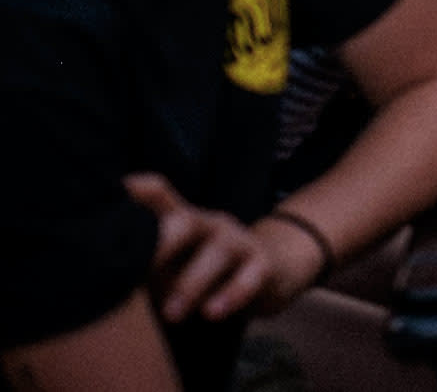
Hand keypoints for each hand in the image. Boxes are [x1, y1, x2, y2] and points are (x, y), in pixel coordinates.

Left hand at [123, 174, 310, 322]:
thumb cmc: (200, 272)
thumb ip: (140, 263)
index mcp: (180, 219)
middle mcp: (208, 223)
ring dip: (191, 284)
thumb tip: (96, 275)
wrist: (268, 272)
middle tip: (134, 277)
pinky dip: (231, 295)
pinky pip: (249, 277)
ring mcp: (237, 241)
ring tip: (172, 314)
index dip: (135, 193)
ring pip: (216, 252)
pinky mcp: (262, 264)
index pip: (157, 194)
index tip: (107, 202)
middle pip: (184, 221)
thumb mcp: (169, 263)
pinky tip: (212, 313)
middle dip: (159, 246)